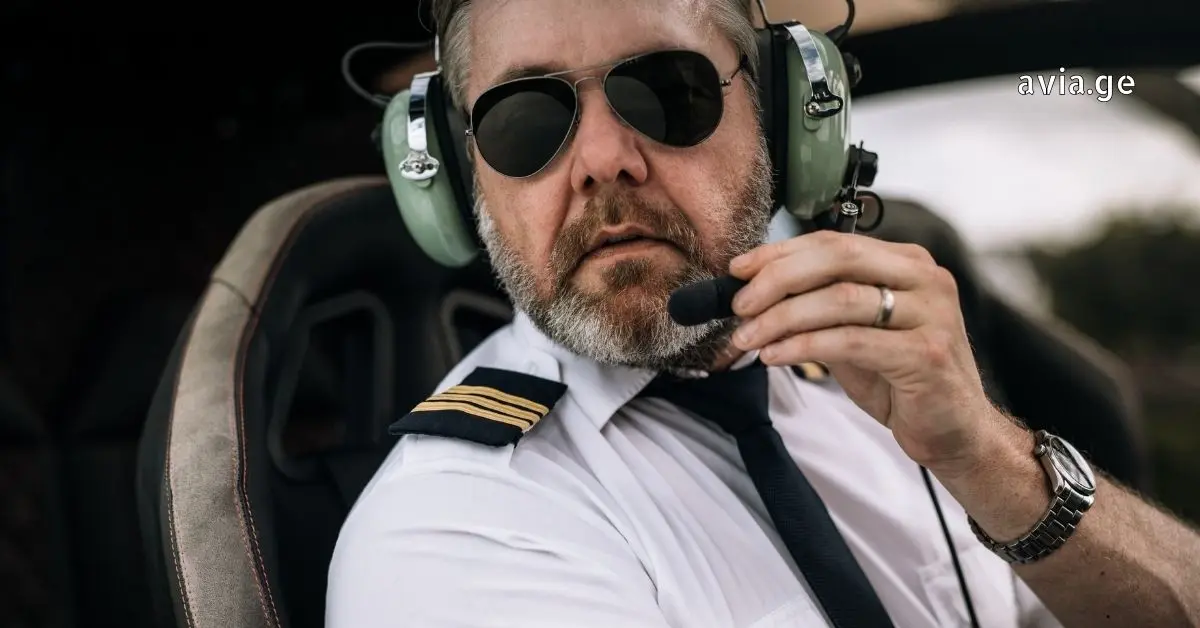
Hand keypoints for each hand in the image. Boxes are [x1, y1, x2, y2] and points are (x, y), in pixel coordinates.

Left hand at [727, 230, 1002, 476]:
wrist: (956, 433)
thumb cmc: (902, 382)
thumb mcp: (854, 335)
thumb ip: (818, 309)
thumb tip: (755, 296)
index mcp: (907, 263)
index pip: (834, 242)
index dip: (780, 252)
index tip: (738, 270)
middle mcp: (924, 279)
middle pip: (836, 258)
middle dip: (777, 278)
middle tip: (739, 305)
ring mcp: (931, 314)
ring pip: (839, 298)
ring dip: (782, 318)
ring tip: (747, 337)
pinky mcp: (926, 353)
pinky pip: (850, 341)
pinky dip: (803, 346)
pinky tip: (775, 355)